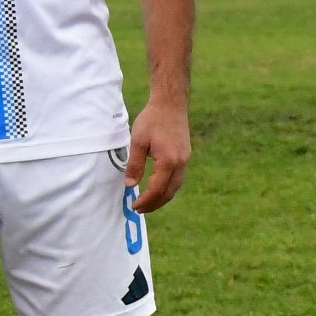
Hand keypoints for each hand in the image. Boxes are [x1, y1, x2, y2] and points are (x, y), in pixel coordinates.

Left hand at [126, 94, 190, 212]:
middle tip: (140, 210)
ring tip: (148, 204)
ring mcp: (185, 160)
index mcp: (169, 161)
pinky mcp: (185, 156)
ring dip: (162, 197)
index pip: (157, 189)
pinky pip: (178, 178)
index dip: (146, 200)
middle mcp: (181, 163)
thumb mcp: (138, 142)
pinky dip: (168, 188)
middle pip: (169, 192)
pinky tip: (158, 189)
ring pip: (176, 186)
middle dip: (155, 204)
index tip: (134, 206)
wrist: (171, 105)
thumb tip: (130, 185)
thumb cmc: (152, 120)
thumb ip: (134, 164)